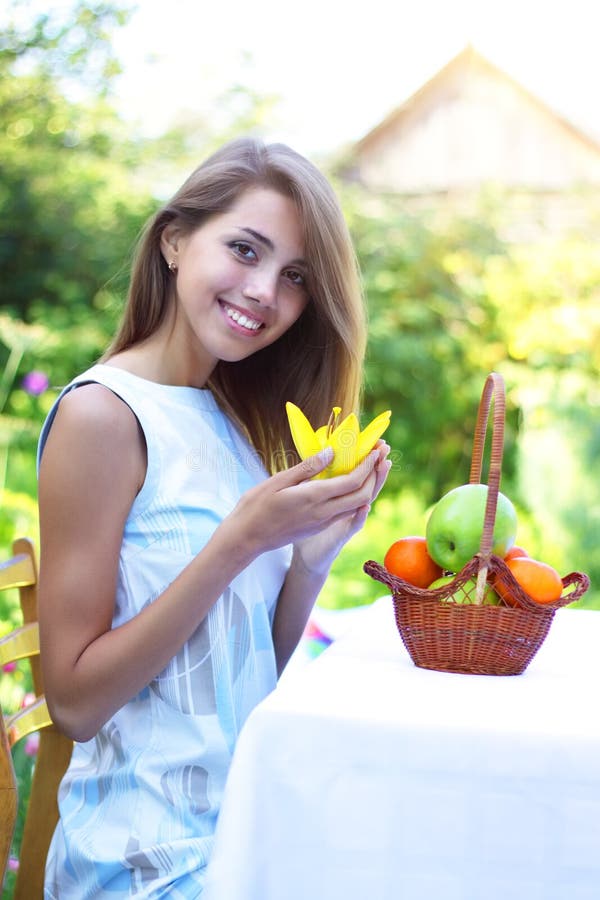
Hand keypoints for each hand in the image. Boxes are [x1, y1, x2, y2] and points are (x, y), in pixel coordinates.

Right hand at [223, 442, 390, 565]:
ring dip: (369, 485)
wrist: (246, 539)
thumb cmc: (256, 506)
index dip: (367, 465)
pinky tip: (352, 482)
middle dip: (375, 474)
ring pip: (356, 505)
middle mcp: (323, 513)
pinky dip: (355, 495)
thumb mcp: (278, 481)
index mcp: (314, 498)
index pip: (352, 481)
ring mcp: (322, 522)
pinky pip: (345, 510)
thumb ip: (307, 467)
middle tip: (380, 454)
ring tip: (372, 465)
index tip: (374, 449)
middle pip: (362, 495)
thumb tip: (331, 452)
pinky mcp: (318, 526)